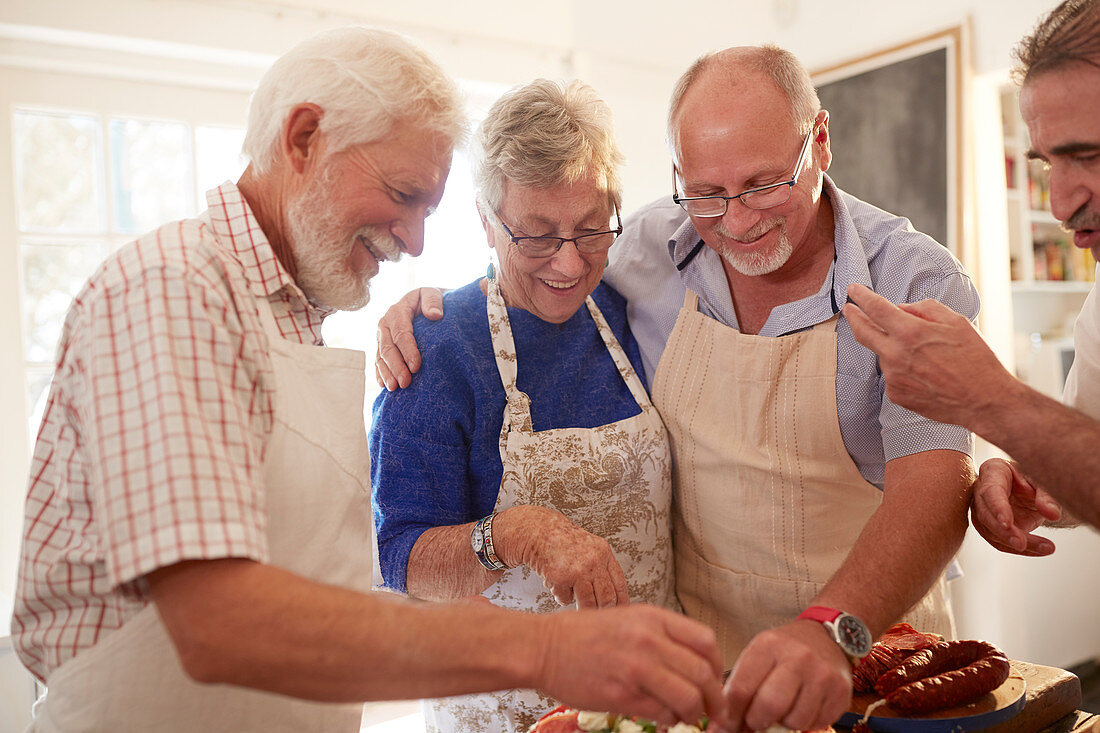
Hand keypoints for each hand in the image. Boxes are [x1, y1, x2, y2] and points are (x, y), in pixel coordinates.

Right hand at [375, 287, 444, 389]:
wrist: (424, 302)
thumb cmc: (431, 300)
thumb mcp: (432, 294)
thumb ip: (433, 301)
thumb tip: (435, 315)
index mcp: (397, 311)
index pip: (401, 333)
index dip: (408, 351)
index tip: (416, 367)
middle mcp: (385, 324)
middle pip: (388, 348)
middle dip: (396, 367)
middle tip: (406, 383)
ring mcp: (381, 336)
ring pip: (380, 357)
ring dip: (387, 373)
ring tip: (394, 388)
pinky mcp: (381, 346)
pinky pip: (378, 361)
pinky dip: (380, 374)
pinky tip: (384, 386)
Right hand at [495, 505, 629, 608]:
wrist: (540, 530)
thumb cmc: (564, 541)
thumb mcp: (591, 548)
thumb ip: (603, 568)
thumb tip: (614, 598)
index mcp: (604, 553)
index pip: (619, 585)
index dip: (622, 603)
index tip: (620, 613)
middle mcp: (593, 562)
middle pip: (607, 598)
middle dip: (603, 610)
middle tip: (599, 615)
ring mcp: (577, 570)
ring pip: (588, 603)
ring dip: (583, 608)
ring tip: (577, 603)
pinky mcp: (560, 578)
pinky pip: (566, 599)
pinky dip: (562, 597)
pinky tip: (558, 586)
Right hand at [538, 604, 728, 730]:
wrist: (543, 647)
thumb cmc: (584, 635)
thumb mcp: (628, 619)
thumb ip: (662, 636)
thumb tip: (695, 665)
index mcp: (653, 618)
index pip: (706, 641)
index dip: (718, 666)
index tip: (715, 682)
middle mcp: (649, 640)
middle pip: (703, 673)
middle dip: (714, 698)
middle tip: (714, 711)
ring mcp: (636, 668)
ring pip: (688, 698)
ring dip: (693, 713)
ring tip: (687, 717)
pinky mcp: (622, 695)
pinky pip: (662, 714)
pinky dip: (669, 720)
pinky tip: (663, 717)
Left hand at [724, 620, 851, 732]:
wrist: (826, 637)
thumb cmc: (785, 650)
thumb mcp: (758, 656)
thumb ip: (739, 688)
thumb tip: (722, 728)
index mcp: (768, 646)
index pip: (741, 690)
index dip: (731, 715)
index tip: (728, 724)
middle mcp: (797, 657)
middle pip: (769, 707)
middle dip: (757, 722)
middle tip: (756, 720)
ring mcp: (822, 674)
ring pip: (794, 721)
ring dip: (784, 722)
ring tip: (784, 708)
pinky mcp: (840, 692)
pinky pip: (816, 724)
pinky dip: (805, 722)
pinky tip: (804, 705)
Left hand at [843, 283, 1015, 428]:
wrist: (985, 400)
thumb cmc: (975, 360)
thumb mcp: (956, 322)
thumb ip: (925, 309)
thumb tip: (902, 308)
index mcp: (910, 332)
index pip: (876, 308)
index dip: (861, 297)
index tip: (853, 290)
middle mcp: (896, 355)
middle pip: (863, 332)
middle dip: (853, 317)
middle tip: (849, 309)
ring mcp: (894, 377)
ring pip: (883, 355)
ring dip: (893, 349)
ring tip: (925, 356)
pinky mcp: (897, 395)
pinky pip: (893, 375)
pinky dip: (902, 369)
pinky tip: (925, 374)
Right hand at [971, 458, 1060, 555]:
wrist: (1031, 487)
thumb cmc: (1033, 478)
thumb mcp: (1043, 482)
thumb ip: (1048, 497)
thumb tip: (1053, 515)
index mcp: (993, 471)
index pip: (991, 491)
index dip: (997, 508)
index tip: (1008, 523)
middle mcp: (981, 490)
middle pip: (985, 514)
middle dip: (1003, 531)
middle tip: (1021, 544)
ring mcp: (982, 509)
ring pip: (990, 531)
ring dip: (1014, 543)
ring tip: (1045, 547)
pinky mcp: (989, 526)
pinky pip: (999, 542)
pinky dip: (1020, 549)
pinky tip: (1041, 549)